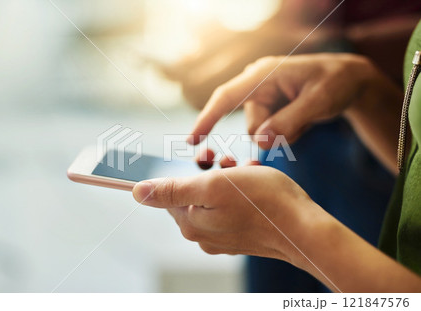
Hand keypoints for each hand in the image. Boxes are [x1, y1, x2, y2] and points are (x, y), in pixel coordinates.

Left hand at [132, 165, 324, 267]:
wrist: (303, 227)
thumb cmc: (261, 201)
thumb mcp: (213, 186)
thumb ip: (173, 189)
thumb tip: (137, 192)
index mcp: (190, 222)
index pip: (168, 194)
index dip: (181, 171)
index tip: (203, 160)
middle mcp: (203, 234)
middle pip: (192, 193)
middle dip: (208, 172)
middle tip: (227, 161)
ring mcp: (223, 236)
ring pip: (214, 196)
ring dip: (226, 176)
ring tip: (245, 169)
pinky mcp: (241, 235)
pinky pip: (231, 206)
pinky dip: (240, 189)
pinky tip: (255, 180)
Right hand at [188, 53, 378, 148]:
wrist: (349, 80)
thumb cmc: (335, 82)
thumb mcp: (318, 101)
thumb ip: (289, 121)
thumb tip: (259, 142)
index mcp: (262, 75)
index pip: (226, 98)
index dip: (207, 119)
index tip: (191, 141)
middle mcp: (257, 86)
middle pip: (250, 126)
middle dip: (273, 134)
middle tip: (301, 124)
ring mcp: (263, 100)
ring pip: (260, 134)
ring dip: (284, 134)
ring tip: (307, 117)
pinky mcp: (269, 111)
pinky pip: (270, 135)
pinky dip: (287, 134)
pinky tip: (303, 120)